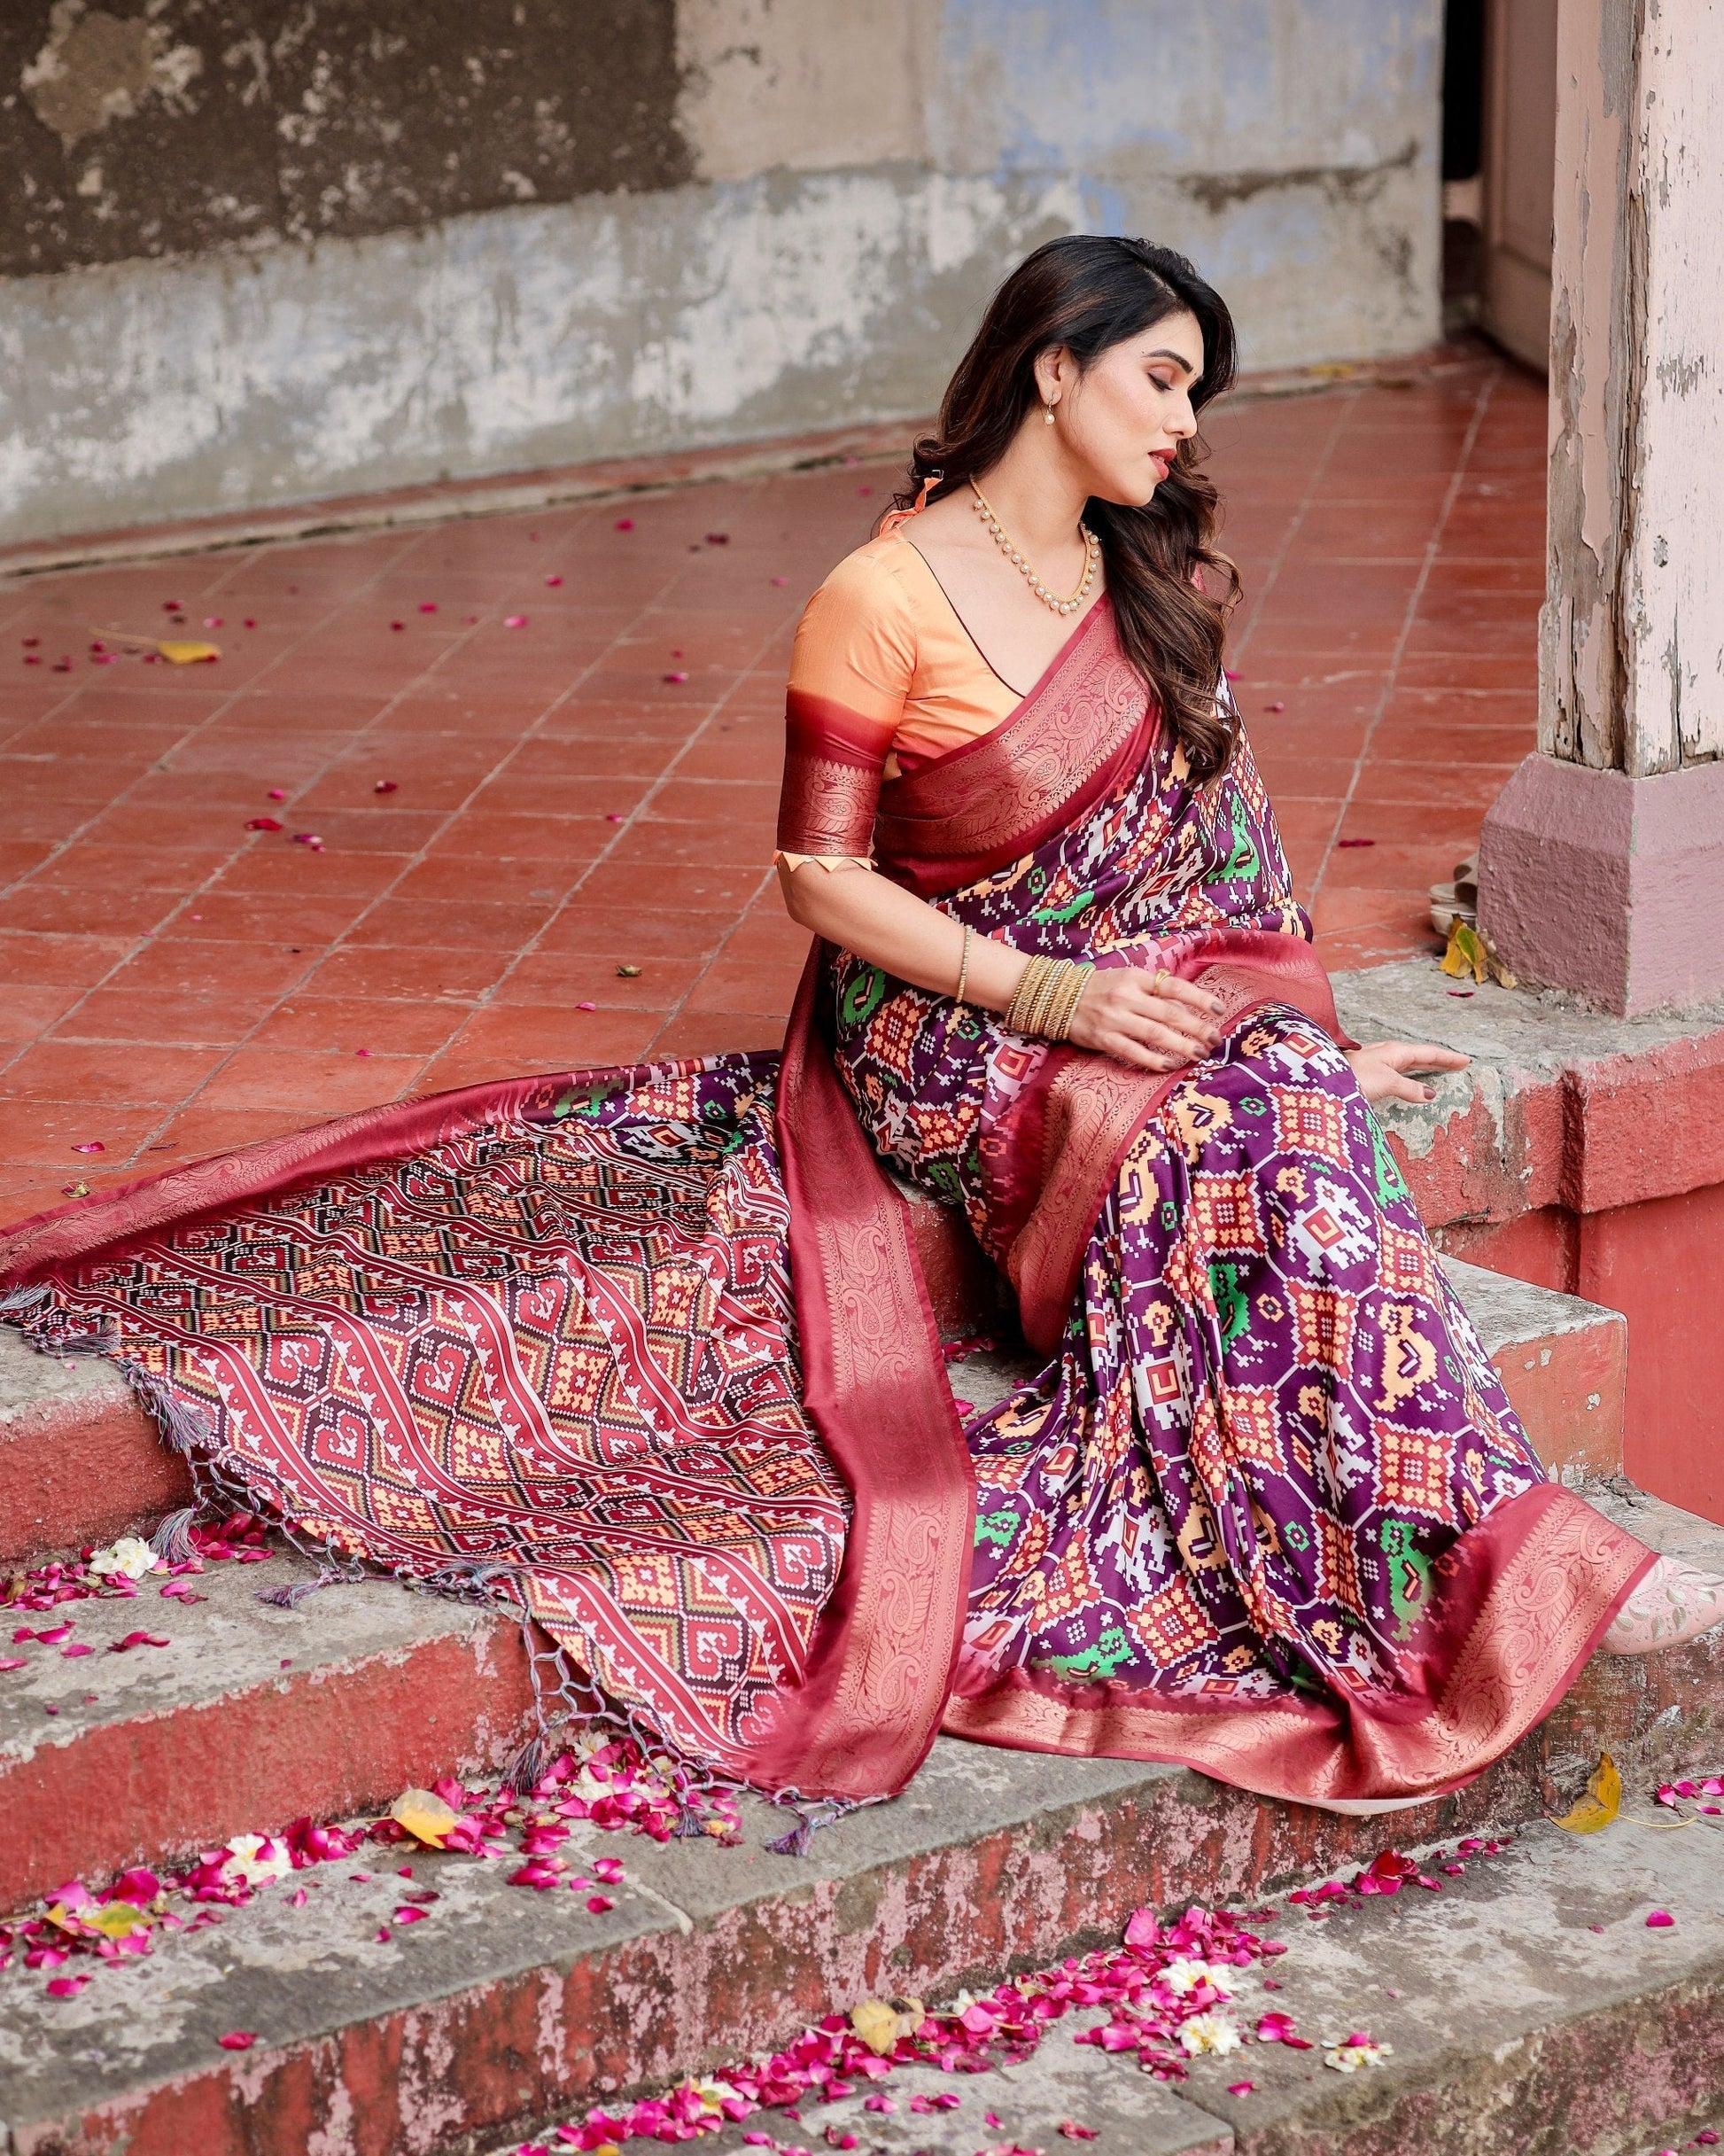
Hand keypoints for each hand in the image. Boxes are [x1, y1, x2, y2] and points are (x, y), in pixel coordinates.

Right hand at [1068, 968, 1226, 1072]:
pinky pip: (1132, 1051)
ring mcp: (1114, 1018)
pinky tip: (1169, 1065)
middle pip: (1170, 1013)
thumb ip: (1153, 988)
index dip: (1200, 999)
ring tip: (1199, 1054)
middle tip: (1215, 1039)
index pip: (1174, 987)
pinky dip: (1152, 1059)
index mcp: (1135, 978)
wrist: (1057, 997)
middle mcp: (1126, 997)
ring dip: (1181, 1045)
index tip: (1220, 1010)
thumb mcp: (1126, 977)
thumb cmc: (1099, 987)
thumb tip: (1187, 1001)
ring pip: (1155, 1033)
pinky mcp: (1103, 1038)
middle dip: (1197, 1027)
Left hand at [1343, 1038, 1469, 1105]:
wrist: (1321, 1080)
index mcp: (1396, 1051)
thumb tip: (1429, 1094)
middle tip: (1459, 1064)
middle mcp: (1388, 1053)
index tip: (1466, 1060)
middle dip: (1440, 1061)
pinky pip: (1399, 1072)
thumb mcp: (1387, 1083)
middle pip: (1421, 1056)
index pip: (1429, 1053)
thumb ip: (1409, 1089)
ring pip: (1409, 1063)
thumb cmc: (1353, 1077)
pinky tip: (1411, 1082)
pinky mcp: (1369, 1073)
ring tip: (1441, 1070)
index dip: (1448, 1058)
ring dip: (1426, 1067)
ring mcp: (1378, 1062)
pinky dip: (1412, 1075)